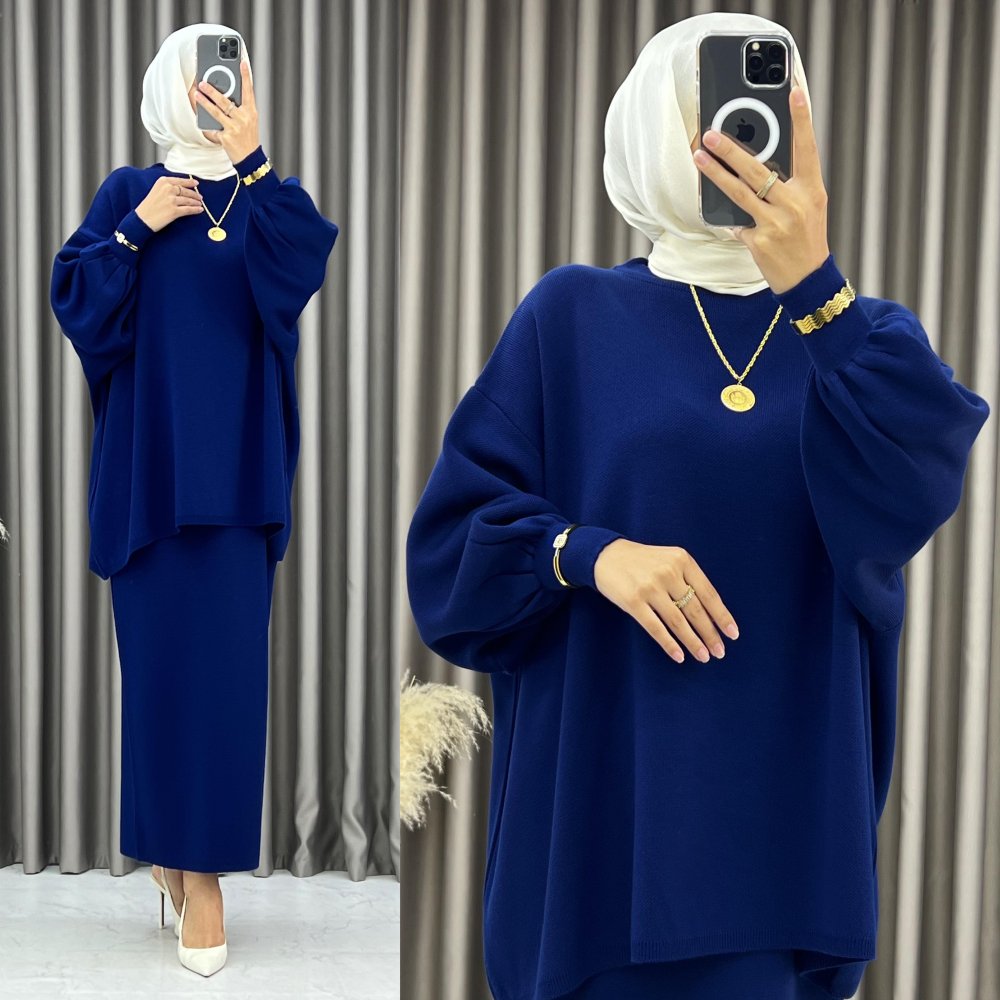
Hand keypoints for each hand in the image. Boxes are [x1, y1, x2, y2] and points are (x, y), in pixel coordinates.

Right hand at [134, 176, 203, 231]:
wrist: (142, 218)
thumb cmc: (148, 206)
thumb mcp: (156, 190)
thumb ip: (167, 187)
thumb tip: (181, 188)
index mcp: (163, 182)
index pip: (180, 181)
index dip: (190, 182)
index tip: (196, 183)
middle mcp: (168, 189)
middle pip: (186, 191)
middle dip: (194, 194)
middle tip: (200, 197)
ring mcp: (171, 200)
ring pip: (189, 200)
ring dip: (196, 202)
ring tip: (200, 204)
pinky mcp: (174, 211)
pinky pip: (189, 209)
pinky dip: (196, 210)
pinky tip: (199, 210)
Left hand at [193, 59, 259, 164]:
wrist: (250, 159)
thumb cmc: (248, 138)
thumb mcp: (249, 121)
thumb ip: (239, 108)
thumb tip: (223, 95)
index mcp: (251, 112)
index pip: (249, 91)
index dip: (246, 76)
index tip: (242, 63)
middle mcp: (244, 119)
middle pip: (226, 101)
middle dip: (213, 91)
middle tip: (202, 82)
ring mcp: (235, 128)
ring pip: (216, 112)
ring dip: (205, 102)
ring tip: (196, 94)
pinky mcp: (226, 138)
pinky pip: (213, 128)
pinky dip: (207, 124)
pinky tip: (200, 118)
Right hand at [593, 538, 738, 663]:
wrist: (606, 555)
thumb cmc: (643, 562)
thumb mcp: (670, 560)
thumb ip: (688, 580)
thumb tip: (712, 615)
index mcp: (682, 560)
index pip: (709, 594)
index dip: (722, 616)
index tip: (732, 634)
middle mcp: (668, 572)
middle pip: (695, 610)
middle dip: (710, 634)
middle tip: (720, 652)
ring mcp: (650, 587)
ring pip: (678, 621)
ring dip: (693, 642)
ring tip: (703, 656)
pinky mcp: (633, 600)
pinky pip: (655, 627)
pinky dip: (669, 644)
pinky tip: (679, 655)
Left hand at [692, 84, 829, 294]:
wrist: (808, 280)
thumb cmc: (806, 239)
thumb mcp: (808, 206)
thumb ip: (790, 184)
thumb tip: (759, 162)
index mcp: (812, 190)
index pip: (807, 147)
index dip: (802, 119)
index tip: (795, 92)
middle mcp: (795, 203)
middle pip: (758, 169)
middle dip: (731, 148)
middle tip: (711, 132)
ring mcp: (776, 223)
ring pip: (739, 191)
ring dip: (715, 173)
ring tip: (699, 157)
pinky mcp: (759, 241)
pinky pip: (735, 221)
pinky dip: (726, 215)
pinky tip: (714, 207)